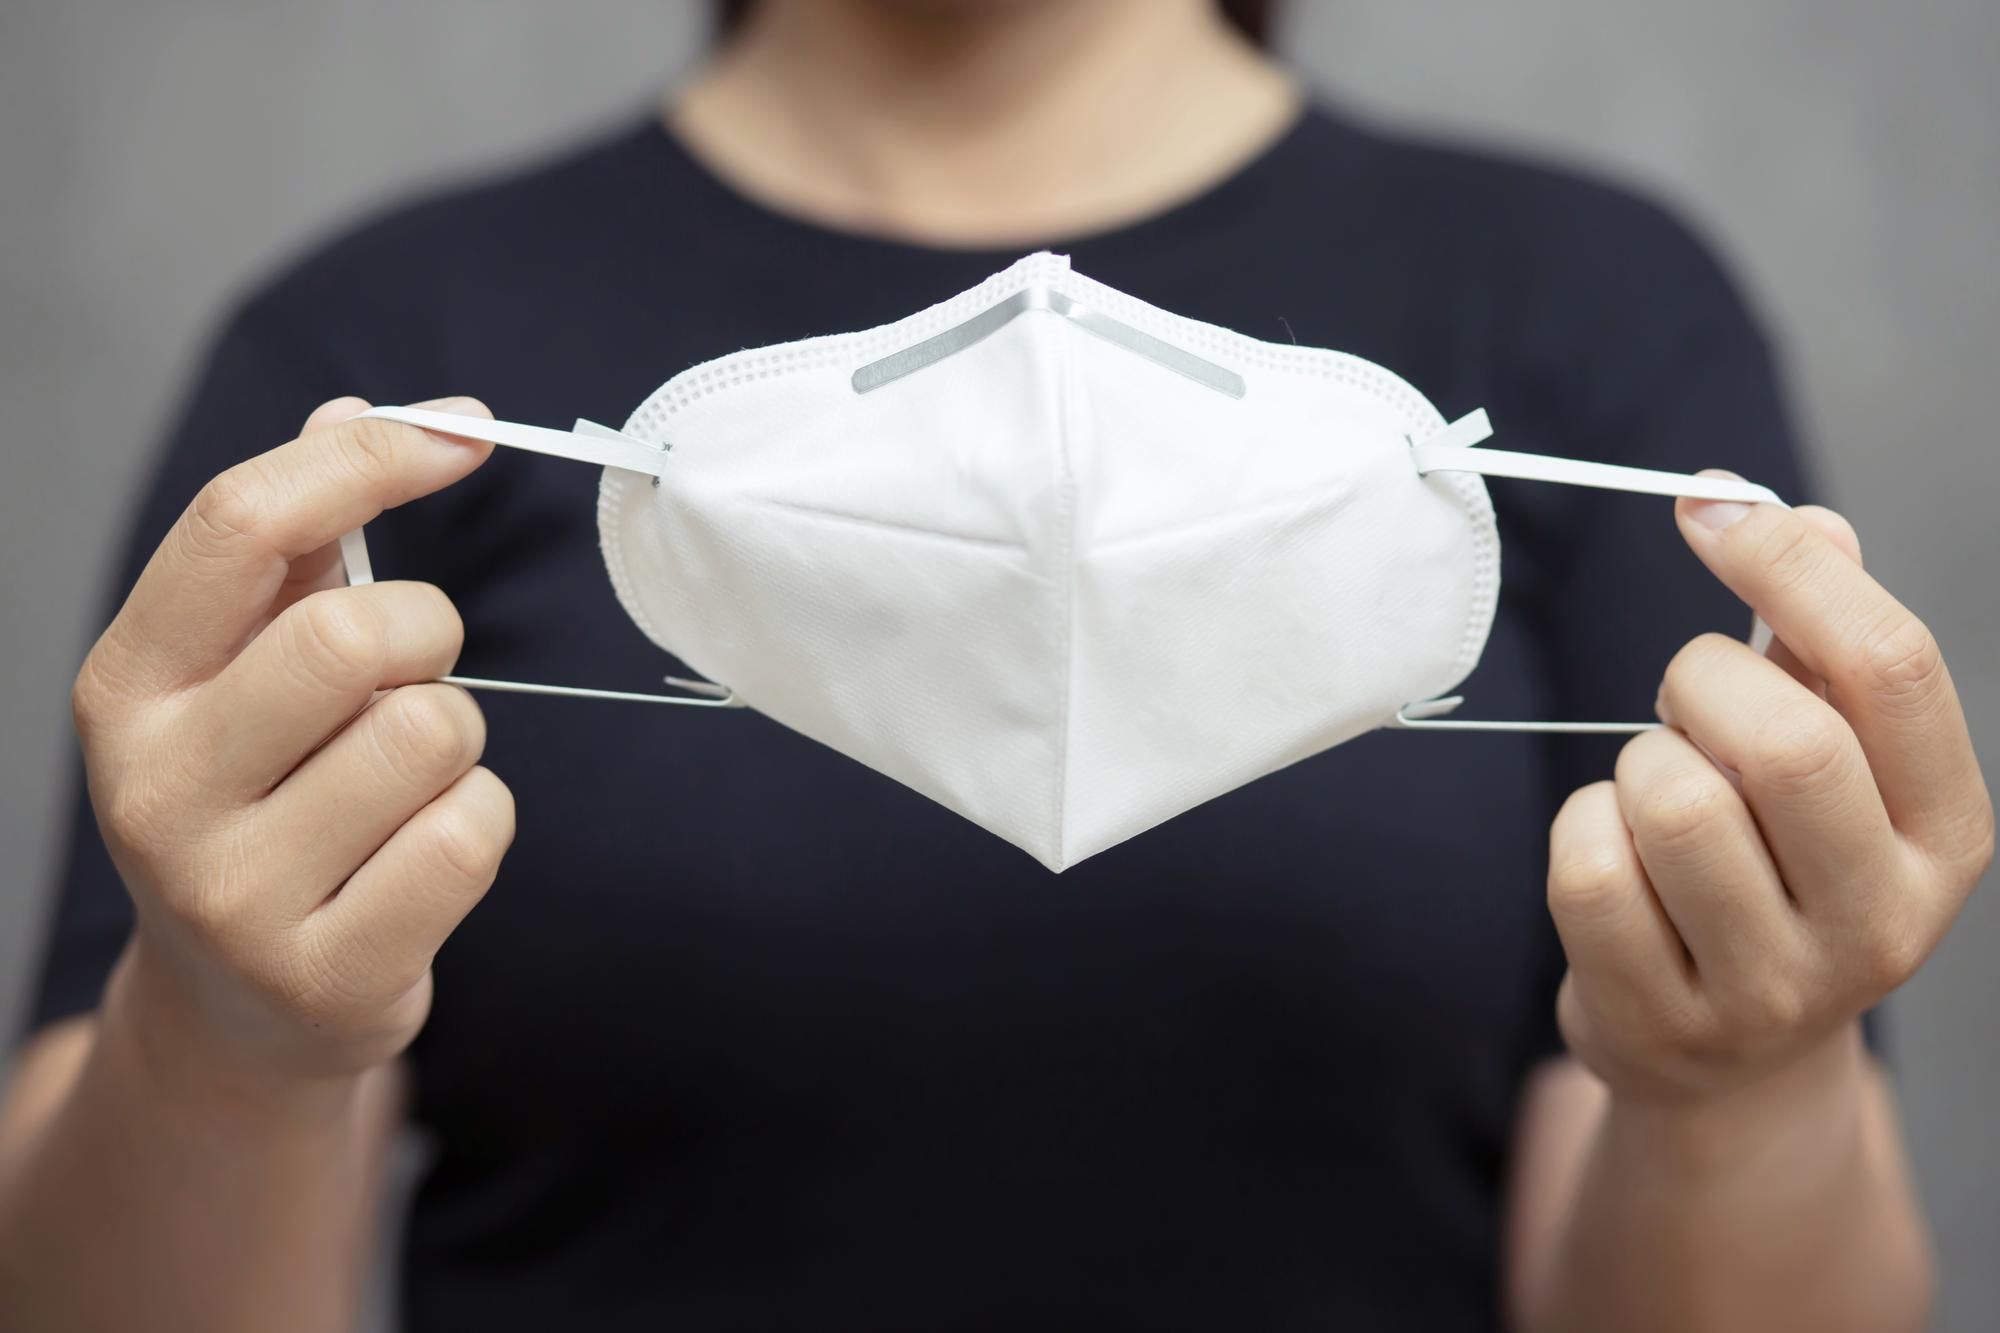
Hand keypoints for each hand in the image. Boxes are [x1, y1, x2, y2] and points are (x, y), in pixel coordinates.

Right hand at [72, 396, 513, 1091]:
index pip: (239, 524)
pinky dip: (480, 821)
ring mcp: (235, 894)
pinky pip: (471, 833)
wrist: (236, 1012)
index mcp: (127, 688)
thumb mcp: (235, 675)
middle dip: (427, 634)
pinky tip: (421, 854)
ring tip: (403, 782)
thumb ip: (292, 546)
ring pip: (433, 733)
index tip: (466, 433)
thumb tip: (357, 409)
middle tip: (412, 675)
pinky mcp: (327, 974)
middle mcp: (158, 789)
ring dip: (456, 741)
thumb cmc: (258, 804)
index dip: (367, 457)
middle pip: (353, 635)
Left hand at [1547, 489, 1992, 1104]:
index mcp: (1946, 832)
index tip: (1704, 505)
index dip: (1788, 565)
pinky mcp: (1663, 1021)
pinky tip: (1614, 856)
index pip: (1892, 670)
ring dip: (1636, 765)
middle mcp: (1882, 919)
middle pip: (1784, 741)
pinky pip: (1589, 870)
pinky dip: (1581, 831)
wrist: (1728, 1061)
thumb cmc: (1777, 871)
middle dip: (1700, 683)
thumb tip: (1806, 518)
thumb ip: (1823, 642)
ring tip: (1656, 794)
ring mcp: (1775, 987)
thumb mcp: (1833, 765)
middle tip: (1684, 703)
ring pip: (1672, 802)